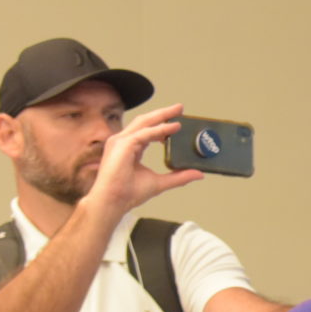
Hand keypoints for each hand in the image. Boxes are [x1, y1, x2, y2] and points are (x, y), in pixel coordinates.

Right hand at [81, 103, 203, 215]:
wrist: (113, 202)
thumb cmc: (127, 194)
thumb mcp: (160, 182)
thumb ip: (178, 177)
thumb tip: (198, 174)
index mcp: (130, 148)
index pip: (147, 130)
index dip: (162, 124)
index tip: (178, 121)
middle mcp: (123, 142)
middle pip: (145, 121)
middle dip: (163, 113)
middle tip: (180, 108)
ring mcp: (121, 142)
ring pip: (144, 122)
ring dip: (161, 116)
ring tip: (177, 112)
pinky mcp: (122, 145)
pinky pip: (144, 133)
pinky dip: (159, 129)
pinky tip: (172, 128)